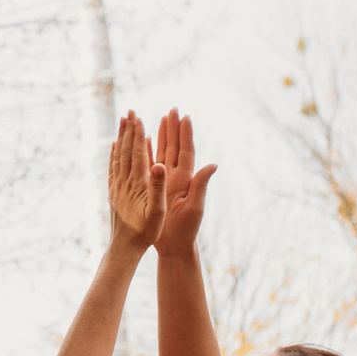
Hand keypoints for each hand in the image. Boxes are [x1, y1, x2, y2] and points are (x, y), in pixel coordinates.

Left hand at [107, 111, 160, 251]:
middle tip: (129, 110)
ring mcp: (117, 187)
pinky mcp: (114, 193)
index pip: (137, 152)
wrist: (124, 248)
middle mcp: (124, 182)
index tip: (137, 116)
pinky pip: (113, 169)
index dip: (137, 133)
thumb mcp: (157, 211)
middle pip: (126, 150)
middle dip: (128, 129)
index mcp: (137, 184)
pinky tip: (114, 147)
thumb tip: (159, 164)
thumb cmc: (145, 232)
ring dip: (121, 137)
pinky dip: (114, 155)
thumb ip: (158, 186)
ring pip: (118, 156)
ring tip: (121, 121)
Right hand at [149, 109, 216, 255]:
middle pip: (173, 147)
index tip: (184, 117)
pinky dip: (146, 153)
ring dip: (160, 136)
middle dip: (172, 129)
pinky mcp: (153, 189)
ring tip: (158, 119)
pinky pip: (148, 167)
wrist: (174, 246)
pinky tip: (143, 142)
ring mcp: (164, 182)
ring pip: (161, 153)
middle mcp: (175, 177)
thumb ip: (201, 185)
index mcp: (185, 179)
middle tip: (172, 110)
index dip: (185, 134)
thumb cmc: (187, 230)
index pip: (185, 151)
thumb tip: (213, 164)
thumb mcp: (195, 207)